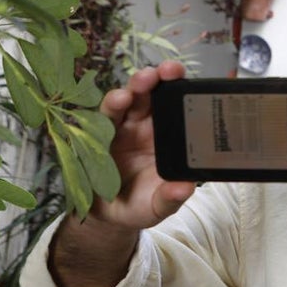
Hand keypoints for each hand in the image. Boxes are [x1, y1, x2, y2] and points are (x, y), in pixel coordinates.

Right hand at [90, 61, 195, 228]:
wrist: (108, 215)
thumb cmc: (140, 203)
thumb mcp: (159, 205)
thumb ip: (171, 197)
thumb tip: (185, 188)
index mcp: (166, 136)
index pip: (175, 106)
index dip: (181, 91)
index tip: (189, 82)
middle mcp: (145, 126)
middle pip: (151, 95)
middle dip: (158, 79)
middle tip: (165, 71)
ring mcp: (121, 128)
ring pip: (126, 101)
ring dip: (132, 90)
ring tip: (138, 87)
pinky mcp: (97, 134)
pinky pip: (101, 117)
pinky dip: (110, 107)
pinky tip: (118, 101)